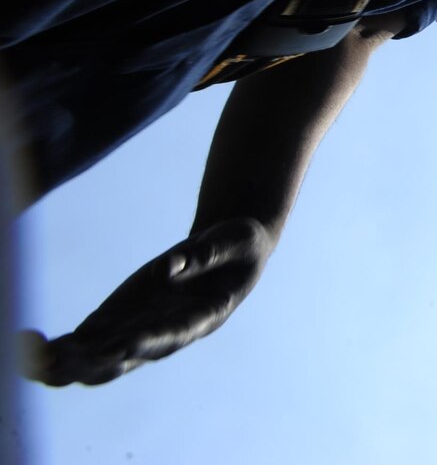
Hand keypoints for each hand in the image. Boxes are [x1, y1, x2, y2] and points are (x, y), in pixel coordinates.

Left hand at [26, 216, 274, 385]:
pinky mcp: (113, 320)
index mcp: (198, 319)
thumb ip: (208, 253)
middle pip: (119, 362)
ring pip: (90, 361)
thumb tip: (172, 265)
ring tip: (27, 357)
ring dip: (59, 363)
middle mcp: (160, 336)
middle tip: (56, 360)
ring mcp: (133, 330)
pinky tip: (27, 345)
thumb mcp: (236, 241)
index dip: (145, 344)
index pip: (168, 337)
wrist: (229, 252)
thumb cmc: (239, 246)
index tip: (121, 347)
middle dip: (86, 364)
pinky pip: (79, 343)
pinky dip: (53, 349)